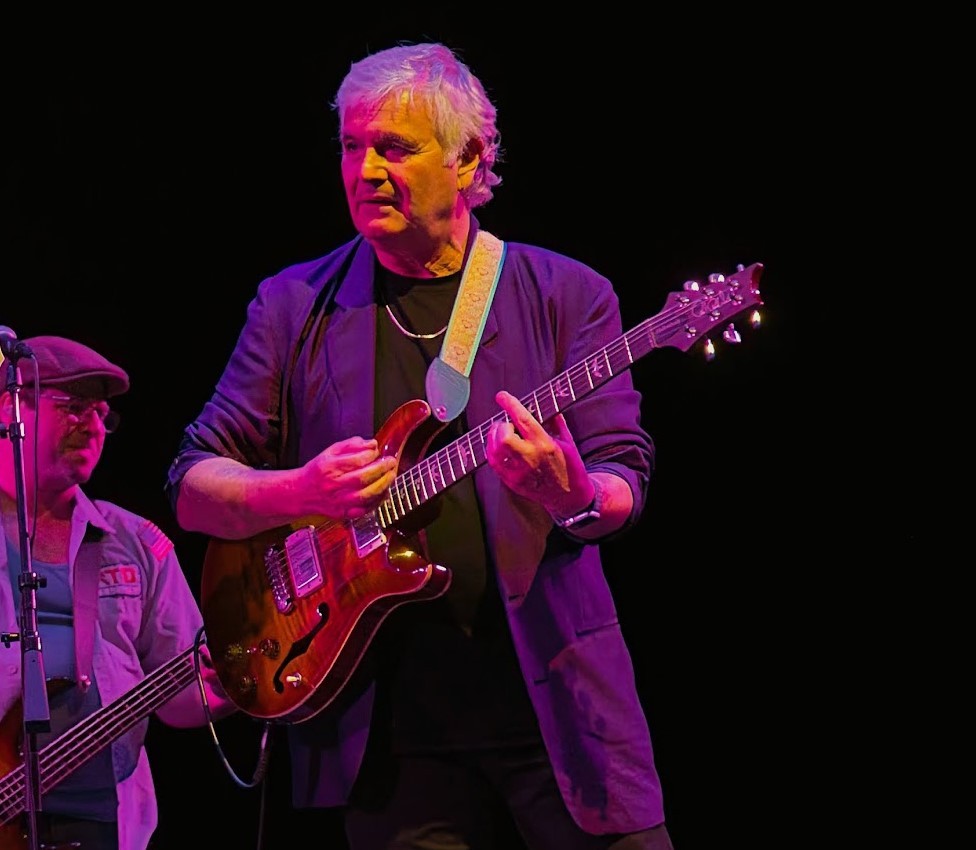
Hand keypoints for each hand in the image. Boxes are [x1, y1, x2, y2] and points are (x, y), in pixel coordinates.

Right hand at [302, 436, 396, 519]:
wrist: (301, 493)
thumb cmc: (318, 471)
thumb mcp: (330, 451)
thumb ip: (351, 445)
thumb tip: (372, 444)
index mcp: (328, 467)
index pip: (356, 460)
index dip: (371, 455)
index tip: (377, 451)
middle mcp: (332, 485)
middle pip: (362, 478)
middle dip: (381, 469)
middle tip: (391, 462)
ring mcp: (338, 502)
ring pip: (365, 495)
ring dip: (383, 485)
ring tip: (391, 475)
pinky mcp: (342, 514)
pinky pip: (365, 509)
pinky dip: (378, 501)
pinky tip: (384, 491)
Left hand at [486, 391, 593, 515]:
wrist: (569, 498)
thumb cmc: (570, 467)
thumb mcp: (568, 441)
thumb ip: (556, 421)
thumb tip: (545, 404)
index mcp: (545, 445)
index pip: (523, 420)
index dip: (510, 405)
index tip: (502, 396)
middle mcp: (530, 458)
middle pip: (503, 437)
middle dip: (501, 426)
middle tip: (507, 425)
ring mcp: (519, 473)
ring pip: (494, 451)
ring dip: (494, 438)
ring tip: (503, 435)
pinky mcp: (512, 482)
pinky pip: (494, 463)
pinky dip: (493, 452)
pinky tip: (501, 448)